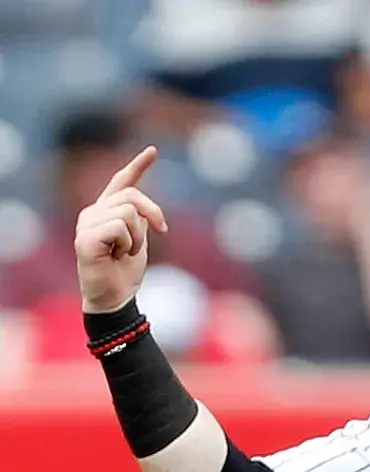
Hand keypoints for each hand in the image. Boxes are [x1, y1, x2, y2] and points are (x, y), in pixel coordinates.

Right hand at [75, 147, 169, 313]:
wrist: (115, 296)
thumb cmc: (125, 270)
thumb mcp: (138, 239)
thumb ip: (139, 219)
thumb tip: (145, 207)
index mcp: (105, 210)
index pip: (122, 182)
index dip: (138, 166)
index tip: (153, 151)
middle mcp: (92, 212)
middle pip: (133, 195)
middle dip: (153, 213)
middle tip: (159, 232)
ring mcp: (86, 224)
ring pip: (128, 212)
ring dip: (138, 237)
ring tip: (125, 252)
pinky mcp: (84, 238)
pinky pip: (119, 227)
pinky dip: (128, 244)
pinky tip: (117, 255)